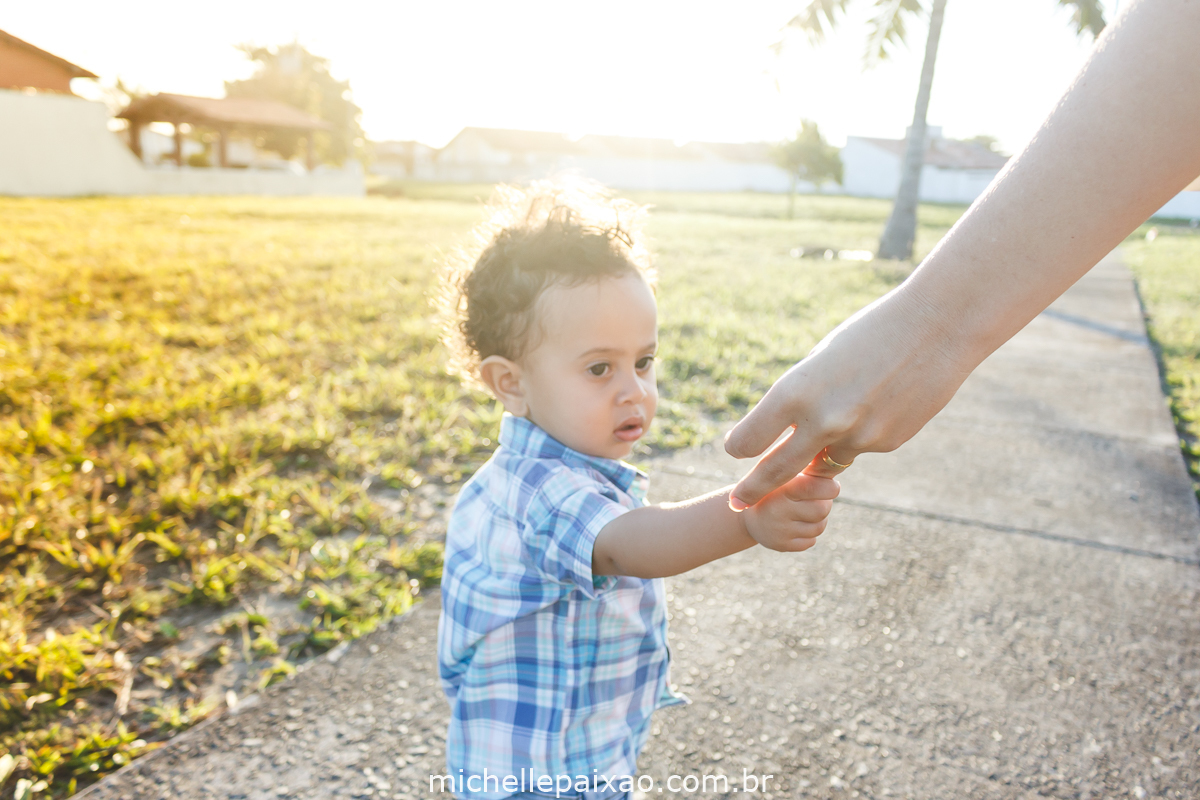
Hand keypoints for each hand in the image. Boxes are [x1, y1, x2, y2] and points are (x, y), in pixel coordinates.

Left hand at [724, 285, 970, 508]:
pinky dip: (862, 432)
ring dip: (821, 451)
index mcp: (795, 392)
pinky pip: (861, 446)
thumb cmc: (870, 333)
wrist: (937, 328)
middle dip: (752, 490)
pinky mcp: (888, 443)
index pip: (749, 440)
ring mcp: (858, 438)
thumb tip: (787, 432)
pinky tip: (882, 399)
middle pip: (775, 471)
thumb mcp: (820, 360)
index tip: (735, 450)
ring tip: (845, 408)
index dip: (739, 446)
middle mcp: (823, 422)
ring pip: (825, 460)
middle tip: (736, 502)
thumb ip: (800, 398)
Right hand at [741, 472, 839, 551]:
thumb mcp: (784, 477)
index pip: (813, 487)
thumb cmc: (775, 490)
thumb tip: (834, 467)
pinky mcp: (781, 546)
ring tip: (806, 511)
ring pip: (819, 526)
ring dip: (818, 519)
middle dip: (824, 504)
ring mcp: (779, 531)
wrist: (747, 516)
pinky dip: (809, 533)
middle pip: (822, 510)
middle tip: (818, 499)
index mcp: (779, 488)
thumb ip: (807, 474)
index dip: (829, 487)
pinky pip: (811, 541)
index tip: (832, 486)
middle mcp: (777, 510)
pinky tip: (797, 525)